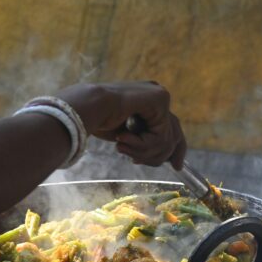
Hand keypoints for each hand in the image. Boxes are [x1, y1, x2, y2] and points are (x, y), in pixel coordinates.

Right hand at [58, 81, 186, 168]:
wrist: (86, 106)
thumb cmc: (98, 119)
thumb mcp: (127, 133)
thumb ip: (144, 138)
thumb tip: (162, 157)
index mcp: (151, 100)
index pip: (172, 128)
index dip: (173, 150)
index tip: (175, 166)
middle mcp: (159, 95)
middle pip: (175, 134)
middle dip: (162, 156)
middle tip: (137, 162)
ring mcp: (160, 96)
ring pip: (167, 140)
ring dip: (142, 151)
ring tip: (120, 147)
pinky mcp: (159, 100)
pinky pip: (161, 136)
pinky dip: (141, 145)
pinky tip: (122, 139)